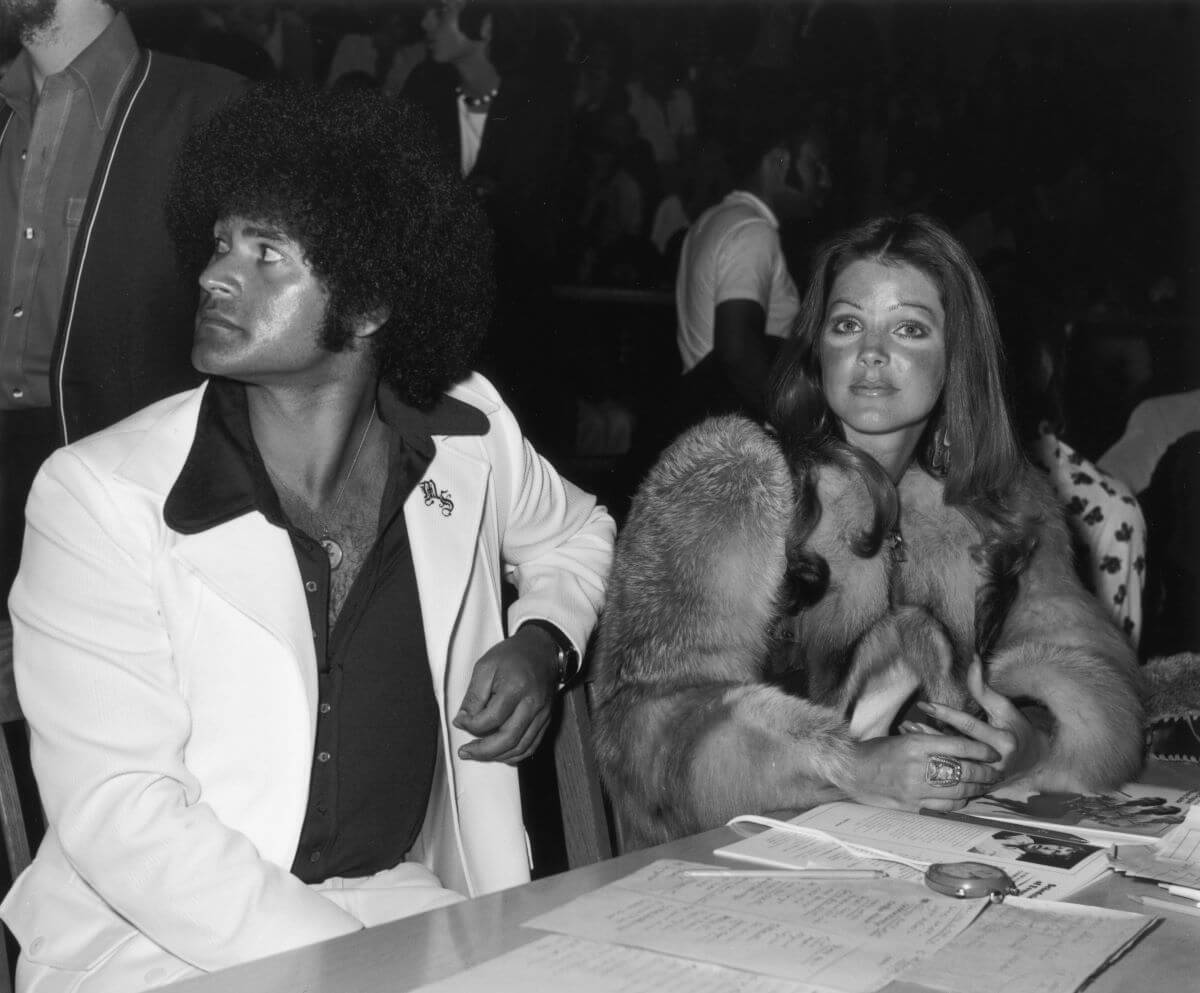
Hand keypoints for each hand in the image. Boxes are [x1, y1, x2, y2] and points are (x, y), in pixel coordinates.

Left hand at [452, 626, 558, 763]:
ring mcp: (542, 714)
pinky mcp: (546, 720)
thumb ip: (473, 696)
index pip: (491, 719)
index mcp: (515, 688)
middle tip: (465, 752)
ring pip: (521, 747)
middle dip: (483, 751)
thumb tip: (463, 720)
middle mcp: (532, 704)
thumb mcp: (485, 667)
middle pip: (508, 739)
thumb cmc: (512, 656)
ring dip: (497, 756)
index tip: (460, 721)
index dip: (471, 725)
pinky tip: (499, 754)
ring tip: (478, 754)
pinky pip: (532, 746)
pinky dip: (515, 755)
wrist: (541, 650)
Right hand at [848, 731, 1001, 811]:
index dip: (981, 750)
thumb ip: (930, 741)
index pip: (958, 746)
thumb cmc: (876, 751)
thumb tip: (961, 747)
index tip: (993, 753)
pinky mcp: (912, 805)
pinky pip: (944, 806)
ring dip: (976, 789)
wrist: (852, 771)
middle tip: (996, 772)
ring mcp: (915, 788)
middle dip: (985, 772)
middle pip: (963, 770)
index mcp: (915, 743)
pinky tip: (965, 798)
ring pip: (958, 791)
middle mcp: (918, 765)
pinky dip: (959, 802)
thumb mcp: (903, 738)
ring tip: (985, 785)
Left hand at [916, 655, 1047, 784]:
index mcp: (1003, 742)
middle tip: (906, 724)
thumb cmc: (1017, 728)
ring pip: (952, 765)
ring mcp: (987, 779)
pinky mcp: (980, 788)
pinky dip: (935, 765)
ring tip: (906, 736)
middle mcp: (995, 763)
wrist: (1034, 761)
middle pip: (956, 748)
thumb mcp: (1004, 708)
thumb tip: (973, 658)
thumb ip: (984, 688)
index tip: (924, 704)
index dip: (945, 714)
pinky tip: (918, 755)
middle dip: (929, 736)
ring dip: (927, 751)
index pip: (969, 726)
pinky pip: (953, 776)